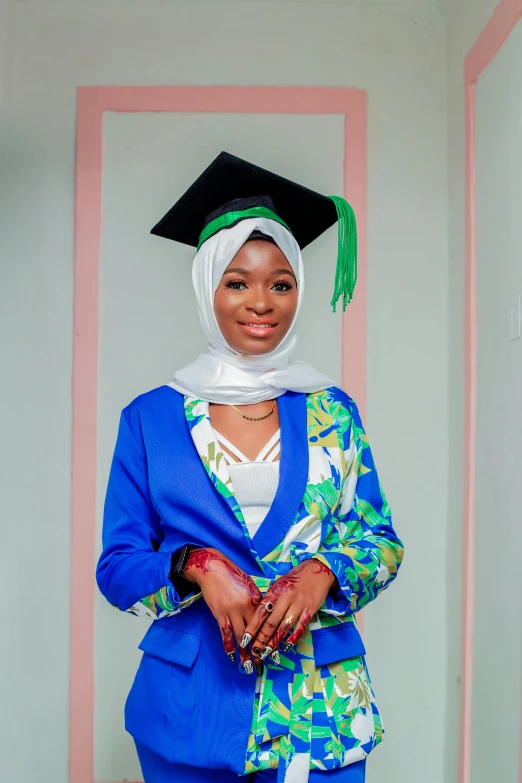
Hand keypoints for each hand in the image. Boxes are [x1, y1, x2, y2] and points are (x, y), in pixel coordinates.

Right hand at [184, 547, 261, 672]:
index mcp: (255, 599)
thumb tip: (263, 616)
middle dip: (258, 649)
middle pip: (254, 633)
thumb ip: (257, 601)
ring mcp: (230, 611)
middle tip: (263, 663)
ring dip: (244, 653)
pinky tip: (232, 657)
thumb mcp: (250, 584)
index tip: (274, 650)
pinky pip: (225, 634)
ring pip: (239, 637)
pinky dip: (228, 647)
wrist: (212, 567)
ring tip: (248, 667)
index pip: (264, 622)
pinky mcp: (219, 614)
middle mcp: (244, 607)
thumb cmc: (233, 574)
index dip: (269, 637)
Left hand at [242, 559, 335, 663]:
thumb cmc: (294, 579)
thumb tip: (258, 618)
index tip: (245, 639)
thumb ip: (270, 600)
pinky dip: (293, 638)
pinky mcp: (310, 609)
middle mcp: (286, 598)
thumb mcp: (278, 585)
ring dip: (275, 642)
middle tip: (255, 652)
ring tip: (267, 653)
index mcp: (276, 591)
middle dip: (262, 639)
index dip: (253, 627)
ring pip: (285, 627)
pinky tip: (286, 646)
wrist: (318, 569)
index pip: (261, 612)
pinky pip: (301, 626)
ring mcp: (299, 604)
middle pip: (272, 622)